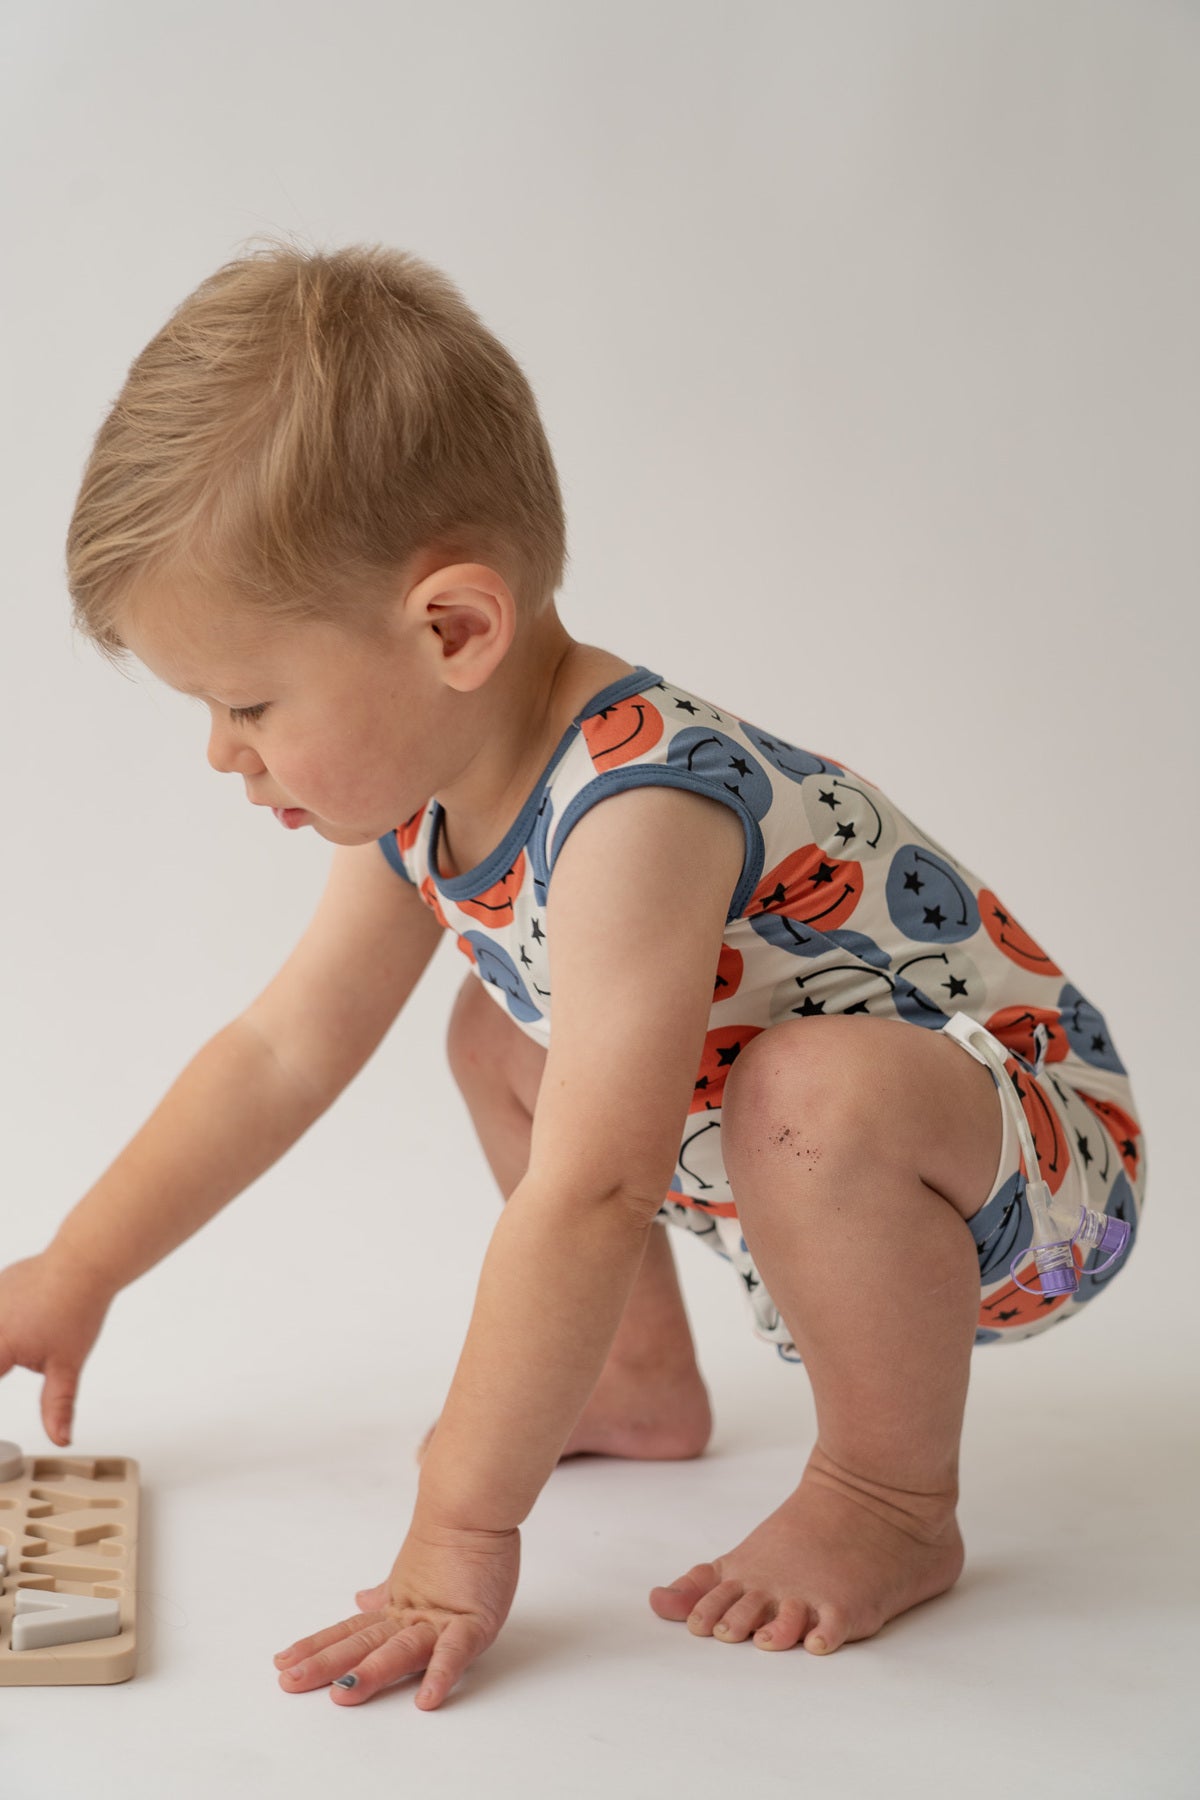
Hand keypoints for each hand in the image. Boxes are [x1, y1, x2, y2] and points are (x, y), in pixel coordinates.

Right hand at [0, 1249, 112, 1444]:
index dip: (1, 1377)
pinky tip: (23, 1329)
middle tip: (12, 1369)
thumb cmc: (77, 1308)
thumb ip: (58, 1405)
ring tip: (26, 1345)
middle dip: (4, 1363)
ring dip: (5, 1350)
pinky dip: (4, 1326)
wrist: (85, 1264)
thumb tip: (60, 1438)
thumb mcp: (67, 1364)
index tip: (7, 1376)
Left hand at [273, 1515, 520, 1709]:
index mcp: (398, 1609)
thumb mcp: (412, 1573)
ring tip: (343, 1692)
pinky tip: (426, 1699)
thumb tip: (360, 1601)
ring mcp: (440, 1620)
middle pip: (363, 1644)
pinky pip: (455, 1652)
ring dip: (371, 1671)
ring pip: (400, 1649)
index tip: (283, 1662)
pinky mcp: (473, 1622)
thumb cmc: (454, 1538)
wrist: (474, 1504)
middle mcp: (411, 1618)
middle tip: (291, 1681)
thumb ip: (387, 1594)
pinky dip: (441, 1673)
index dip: (318, 1647)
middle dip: (326, 1664)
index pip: (351, 1632)